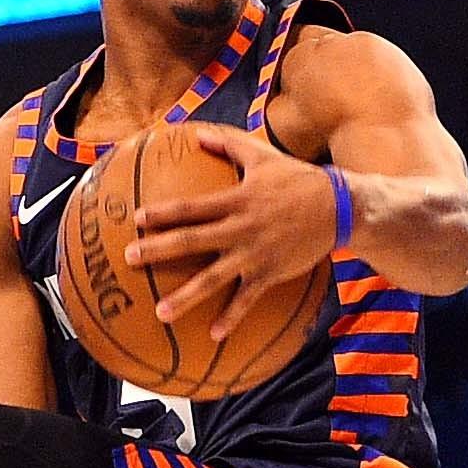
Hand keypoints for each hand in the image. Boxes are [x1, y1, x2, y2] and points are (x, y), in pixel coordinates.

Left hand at [123, 124, 337, 342]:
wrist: (338, 207)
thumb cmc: (298, 179)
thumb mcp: (263, 156)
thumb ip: (229, 144)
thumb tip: (198, 133)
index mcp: (236, 200)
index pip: (191, 207)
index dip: (162, 213)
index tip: (137, 220)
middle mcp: (240, 228)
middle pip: (191, 241)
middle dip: (158, 250)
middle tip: (129, 259)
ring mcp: (254, 254)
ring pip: (214, 278)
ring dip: (186, 296)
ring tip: (161, 313)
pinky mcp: (271, 273)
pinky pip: (247, 299)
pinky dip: (231, 317)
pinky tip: (213, 335)